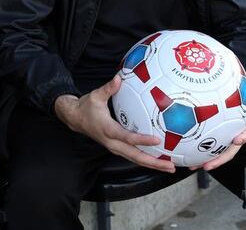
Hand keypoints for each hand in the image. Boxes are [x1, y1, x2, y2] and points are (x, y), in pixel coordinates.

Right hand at [54, 75, 175, 172]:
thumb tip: (118, 78)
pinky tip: (158, 160)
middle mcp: (112, 143)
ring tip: (169, 167)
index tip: (157, 140)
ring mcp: (114, 148)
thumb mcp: (96, 96)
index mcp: (108, 130)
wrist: (75, 119)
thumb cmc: (87, 107)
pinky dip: (146, 160)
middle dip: (153, 162)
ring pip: (135, 159)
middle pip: (134, 156)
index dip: (141, 140)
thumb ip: (108, 88)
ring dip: (152, 164)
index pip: (126, 137)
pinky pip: (133, 157)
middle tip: (170, 165)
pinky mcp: (116, 148)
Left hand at [191, 70, 245, 171]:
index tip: (238, 139)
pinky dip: (195, 153)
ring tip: (192, 166)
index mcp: (244, 126)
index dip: (243, 137)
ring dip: (205, 161)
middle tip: (208, 165)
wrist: (238, 106)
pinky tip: (183, 157)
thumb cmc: (242, 99)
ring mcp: (224, 141)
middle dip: (219, 159)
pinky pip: (205, 148)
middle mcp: (234, 137)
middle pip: (229, 151)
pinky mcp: (214, 140)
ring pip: (216, 154)